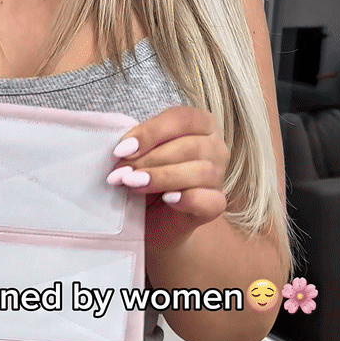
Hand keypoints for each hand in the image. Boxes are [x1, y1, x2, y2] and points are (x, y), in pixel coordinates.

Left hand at [107, 106, 229, 249]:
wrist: (153, 221)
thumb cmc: (148, 181)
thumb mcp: (140, 157)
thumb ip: (138, 147)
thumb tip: (122, 149)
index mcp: (201, 125)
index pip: (182, 119)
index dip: (151, 132)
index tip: (121, 149)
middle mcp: (215, 147)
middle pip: (189, 145)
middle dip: (150, 158)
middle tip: (121, 172)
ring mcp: (218, 177)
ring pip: (200, 171)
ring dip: (162, 177)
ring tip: (133, 184)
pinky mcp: (216, 205)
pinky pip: (208, 200)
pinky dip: (188, 199)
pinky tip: (167, 199)